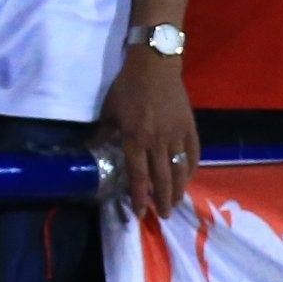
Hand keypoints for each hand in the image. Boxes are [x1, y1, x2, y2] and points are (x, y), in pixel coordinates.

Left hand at [101, 52, 196, 217]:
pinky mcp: (190, 127)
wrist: (155, 66)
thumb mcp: (109, 112)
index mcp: (135, 138)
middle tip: (162, 216)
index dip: (138, 195)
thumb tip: (89, 152)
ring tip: (175, 203)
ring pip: (179, 170)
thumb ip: (102, 135)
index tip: (140, 212)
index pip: (138, 175)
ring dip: (178, 189)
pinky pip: (193, 154)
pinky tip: (188, 178)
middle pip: (162, 178)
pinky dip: (191, 169)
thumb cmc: (128, 88)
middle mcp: (158, 141)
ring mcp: (177, 135)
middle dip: (162, 200)